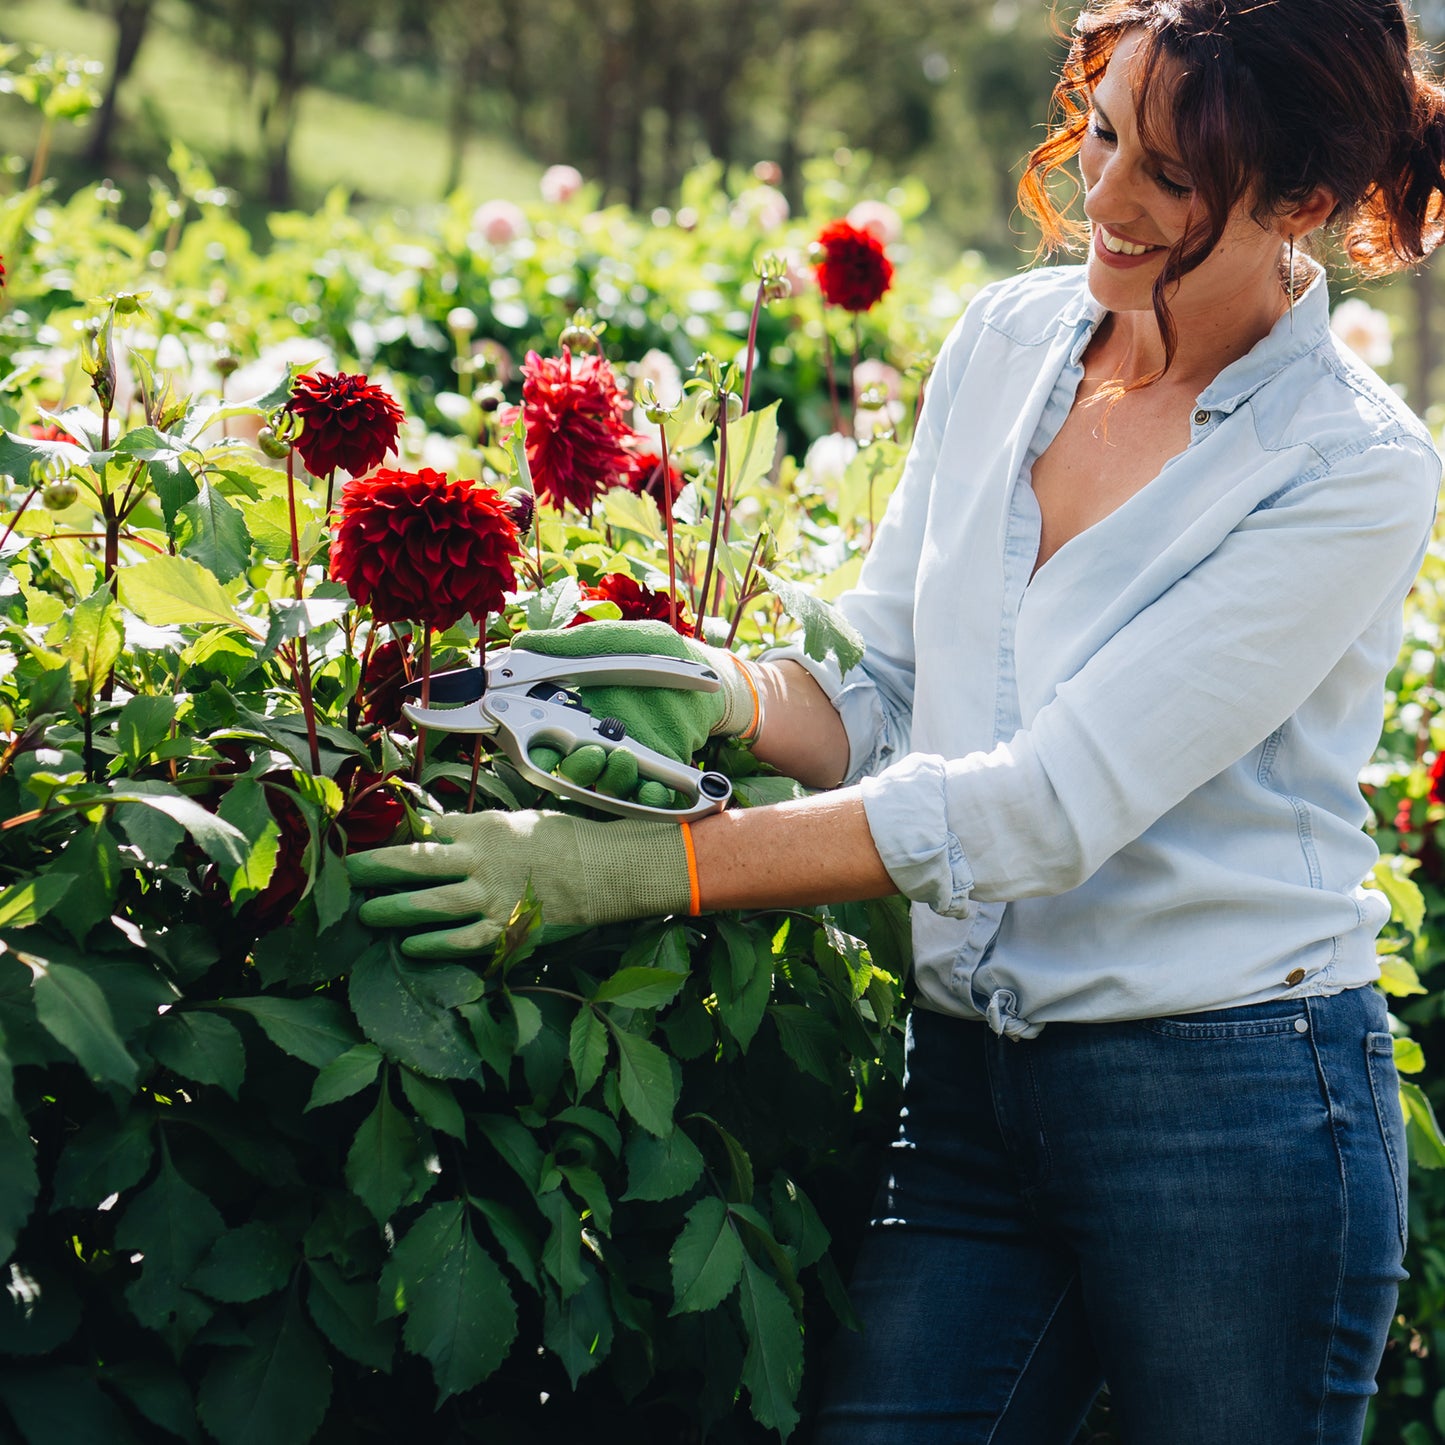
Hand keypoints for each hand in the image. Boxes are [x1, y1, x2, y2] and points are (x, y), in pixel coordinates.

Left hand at [345, 808, 692, 957]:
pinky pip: (460, 941)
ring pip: (429, 905)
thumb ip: (473, 829)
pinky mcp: (505, 929)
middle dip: (374, 868)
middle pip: (414, 862)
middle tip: (345, 874)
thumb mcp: (514, 821)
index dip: (394, 835)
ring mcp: (490, 896)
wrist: (605, 869)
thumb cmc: (562, 841)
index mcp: (482, 828)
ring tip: (366, 915)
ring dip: (392, 910)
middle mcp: (479, 860)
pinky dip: (432, 945)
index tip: (368, 841)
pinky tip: (409, 948)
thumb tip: (428, 827)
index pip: (426, 827)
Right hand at [511, 620, 757, 798]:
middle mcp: (595, 742)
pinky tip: (654, 787)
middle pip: (571, 770)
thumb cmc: (660, 652)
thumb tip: (520, 644)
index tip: (535, 744)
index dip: (533, 747)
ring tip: (624, 758)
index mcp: (575, 713)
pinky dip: (649, 797)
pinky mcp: (657, 774)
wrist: (712, 673)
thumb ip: (572, 645)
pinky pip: (647, 794)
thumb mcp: (618, 641)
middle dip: (577, 767)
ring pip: (607, 785)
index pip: (543, 739)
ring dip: (610, 778)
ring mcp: (626, 761)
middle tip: (593, 752)